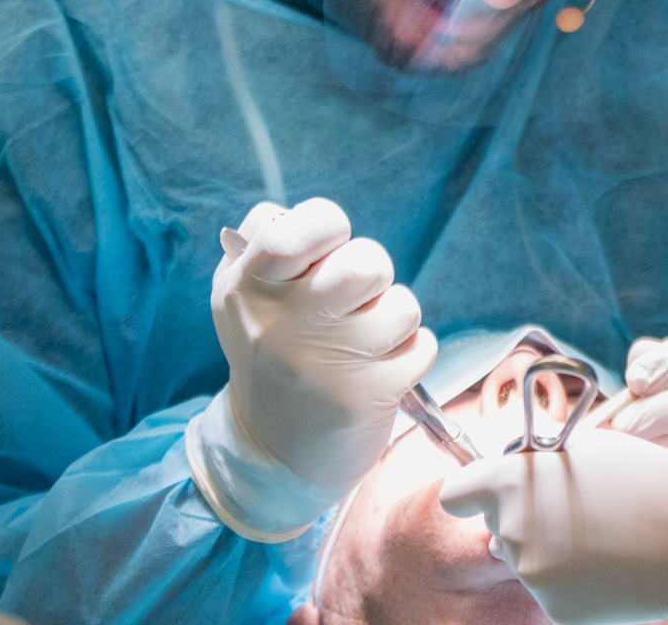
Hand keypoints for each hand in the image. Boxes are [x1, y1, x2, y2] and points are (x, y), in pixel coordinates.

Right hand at [213, 198, 436, 493]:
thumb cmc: (273, 353)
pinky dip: (409, 356)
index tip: (326, 250)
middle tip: (351, 303)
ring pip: (402, 305)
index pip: (292, 230)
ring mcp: (325, 364)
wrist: (273, 451)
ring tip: (362, 343)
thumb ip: (265, 244)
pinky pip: (422, 346)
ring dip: (393, 320)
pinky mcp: (366, 397)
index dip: (326, 226)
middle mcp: (282, 324)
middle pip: (367, 262)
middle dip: (372, 276)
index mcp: (248, 288)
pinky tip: (377, 373)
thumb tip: (297, 216)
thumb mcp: (245, 296)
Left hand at [438, 428, 667, 624]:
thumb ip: (545, 453)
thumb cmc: (657, 482)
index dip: (476, 490)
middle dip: (525, 516)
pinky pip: (552, 588)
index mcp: (516, 482)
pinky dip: (574, 578)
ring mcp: (533, 576)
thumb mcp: (598, 445)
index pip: (457, 492)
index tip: (493, 492)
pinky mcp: (556, 610)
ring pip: (524, 558)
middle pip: (494, 526)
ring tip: (604, 533)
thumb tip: (518, 464)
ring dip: (551, 547)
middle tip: (577, 507)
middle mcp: (512, 531)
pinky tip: (612, 562)